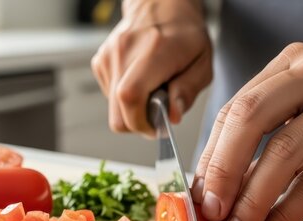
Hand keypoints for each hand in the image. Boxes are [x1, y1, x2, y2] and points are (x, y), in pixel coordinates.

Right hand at [91, 0, 211, 135]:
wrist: (161, 5)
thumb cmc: (184, 33)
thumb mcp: (202, 62)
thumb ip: (188, 90)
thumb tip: (173, 116)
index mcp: (153, 52)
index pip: (131, 97)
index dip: (141, 122)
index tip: (157, 126)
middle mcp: (125, 53)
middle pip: (117, 114)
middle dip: (138, 123)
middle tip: (157, 112)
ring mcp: (108, 57)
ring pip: (113, 109)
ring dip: (132, 110)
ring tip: (151, 90)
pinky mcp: (100, 61)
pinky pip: (109, 96)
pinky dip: (125, 98)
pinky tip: (140, 81)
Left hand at [192, 42, 302, 220]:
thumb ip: (264, 146)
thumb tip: (216, 193)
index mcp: (292, 63)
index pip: (235, 107)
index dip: (211, 154)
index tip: (198, 194)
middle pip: (250, 118)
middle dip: (222, 171)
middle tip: (210, 212)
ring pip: (284, 152)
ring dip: (252, 201)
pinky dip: (286, 214)